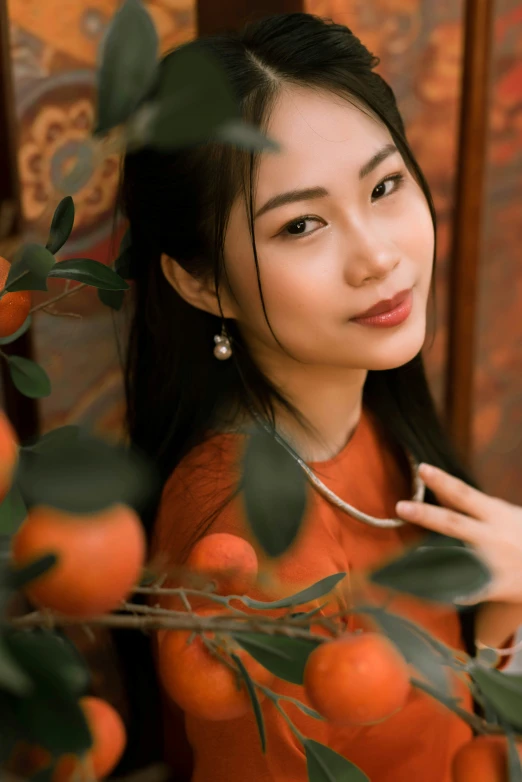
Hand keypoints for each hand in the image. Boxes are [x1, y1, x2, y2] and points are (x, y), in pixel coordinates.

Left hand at [395, 463, 521, 603]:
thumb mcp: (509, 515)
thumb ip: (478, 507)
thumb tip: (443, 492)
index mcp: (497, 515)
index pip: (465, 494)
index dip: (443, 480)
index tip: (422, 469)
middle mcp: (493, 537)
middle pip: (454, 523)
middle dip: (426, 514)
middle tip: (400, 506)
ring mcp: (494, 563)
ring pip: (456, 557)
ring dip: (430, 555)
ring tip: (403, 558)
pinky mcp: (497, 587)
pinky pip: (468, 589)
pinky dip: (450, 591)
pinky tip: (427, 592)